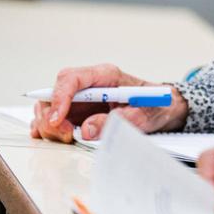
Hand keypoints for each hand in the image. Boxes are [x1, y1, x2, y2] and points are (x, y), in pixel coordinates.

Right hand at [29, 63, 188, 143]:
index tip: (57, 119)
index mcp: (105, 75)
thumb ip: (118, 120)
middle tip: (65, 135)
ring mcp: (82, 98)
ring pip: (50, 105)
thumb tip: (87, 130)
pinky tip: (54, 137)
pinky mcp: (79, 112)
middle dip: (52, 115)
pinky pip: (55, 117)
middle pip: (55, 92)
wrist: (164, 109)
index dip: (59, 98)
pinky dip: (49, 128)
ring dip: (50, 124)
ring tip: (65, 138)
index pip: (71, 78)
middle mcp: (90, 84)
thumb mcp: (144, 114)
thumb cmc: (155, 106)